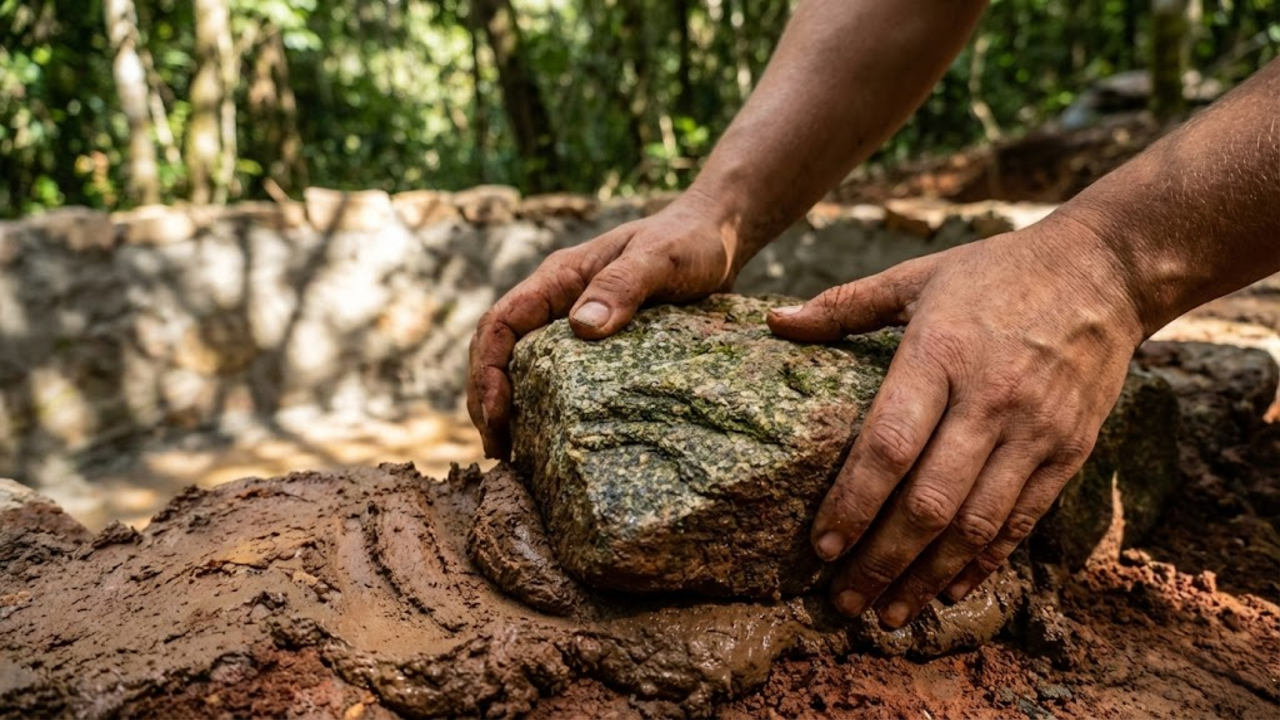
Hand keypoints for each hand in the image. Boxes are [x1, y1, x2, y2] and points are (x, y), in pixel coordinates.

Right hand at [468, 194, 741, 458]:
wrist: (717, 235)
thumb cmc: (689, 241)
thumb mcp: (660, 259)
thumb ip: (623, 285)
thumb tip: (583, 328)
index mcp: (560, 279)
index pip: (501, 323)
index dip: (488, 369)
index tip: (496, 414)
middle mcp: (559, 301)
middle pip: (499, 350)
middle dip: (487, 398)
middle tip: (497, 449)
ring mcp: (576, 321)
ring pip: (523, 365)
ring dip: (510, 406)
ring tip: (511, 453)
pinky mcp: (600, 342)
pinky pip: (559, 374)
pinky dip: (546, 404)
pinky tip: (552, 437)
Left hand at [767, 217, 1144, 627]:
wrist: (1105, 272)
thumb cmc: (997, 273)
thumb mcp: (917, 277)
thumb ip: (844, 306)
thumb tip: (774, 324)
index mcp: (940, 354)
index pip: (889, 446)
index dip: (853, 504)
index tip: (822, 548)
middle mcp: (990, 399)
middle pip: (929, 502)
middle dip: (882, 562)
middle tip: (844, 604)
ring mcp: (1035, 430)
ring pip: (976, 525)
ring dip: (928, 578)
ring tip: (889, 615)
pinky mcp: (1069, 450)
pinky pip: (1022, 520)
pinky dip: (984, 563)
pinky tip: (949, 590)